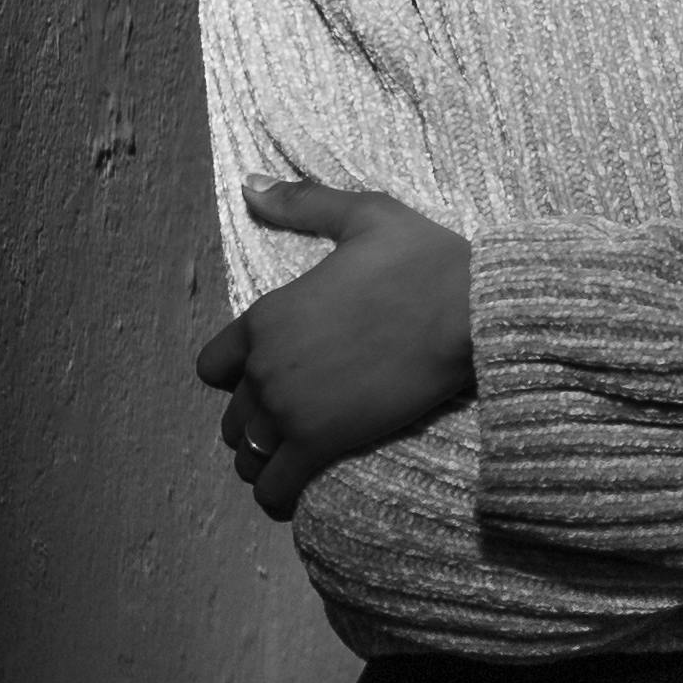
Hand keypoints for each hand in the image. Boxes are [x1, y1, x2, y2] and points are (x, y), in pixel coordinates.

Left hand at [196, 168, 476, 519]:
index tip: (266, 379)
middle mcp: (266, 367)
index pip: (212, 366)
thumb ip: (301, 205)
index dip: (234, 376)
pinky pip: (276, 488)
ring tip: (291, 463)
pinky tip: (292, 496)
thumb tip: (248, 186)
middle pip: (232, 417)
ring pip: (248, 456)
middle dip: (253, 424)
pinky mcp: (322, 443)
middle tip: (291, 425)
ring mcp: (290, 409)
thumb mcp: (362, 216)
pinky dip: (278, 496)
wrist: (470, 312)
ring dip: (264, 461)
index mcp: (266, 316)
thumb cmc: (423, 260)